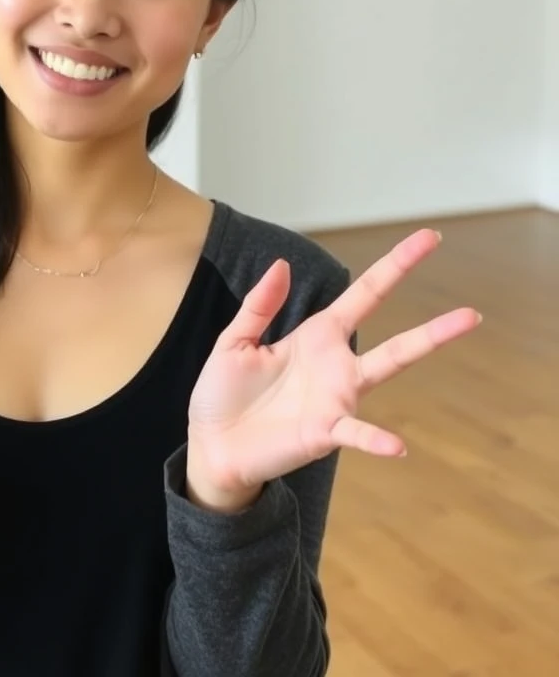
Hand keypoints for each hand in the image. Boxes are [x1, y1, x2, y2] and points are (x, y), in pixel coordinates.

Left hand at [185, 229, 481, 510]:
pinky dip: (375, 439)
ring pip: (386, 372)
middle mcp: (337, 366)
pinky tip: (395, 445)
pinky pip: (355, 434)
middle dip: (434, 328)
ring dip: (422, 354)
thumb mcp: (235, 340)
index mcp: (316, 337)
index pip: (364, 296)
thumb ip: (260, 305)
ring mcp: (337, 400)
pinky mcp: (324, 433)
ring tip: (458, 338)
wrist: (212, 445)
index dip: (395, 268)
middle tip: (473, 312)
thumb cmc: (224, 394)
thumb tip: (283, 264)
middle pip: (396, 342)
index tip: (428, 240)